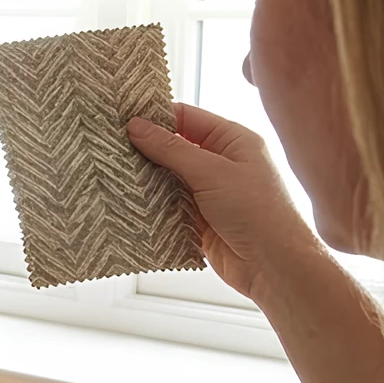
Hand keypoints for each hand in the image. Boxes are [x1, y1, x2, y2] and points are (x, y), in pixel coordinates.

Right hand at [127, 103, 325, 301]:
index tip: (122, 119)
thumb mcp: (212, 172)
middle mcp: (222, 163)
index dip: (156, 117)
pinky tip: (128, 199)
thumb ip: (171, 149)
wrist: (272, 265)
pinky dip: (150, 202)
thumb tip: (137, 126)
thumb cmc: (257, 213)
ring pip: (168, 176)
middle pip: (175, 146)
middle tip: (110, 146)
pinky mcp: (198, 217)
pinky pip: (167, 203)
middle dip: (146, 148)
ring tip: (112, 171)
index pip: (188, 117)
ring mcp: (209, 191)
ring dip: (146, 177)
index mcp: (234, 141)